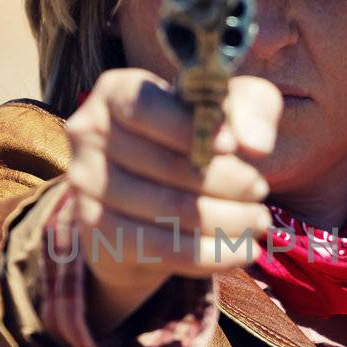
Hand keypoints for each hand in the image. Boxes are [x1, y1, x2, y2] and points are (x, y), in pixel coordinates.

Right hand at [62, 70, 282, 334]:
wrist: (150, 207)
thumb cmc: (194, 142)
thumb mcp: (228, 112)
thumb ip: (249, 109)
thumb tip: (255, 144)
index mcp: (115, 93)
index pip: (147, 108)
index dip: (191, 129)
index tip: (234, 147)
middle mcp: (89, 135)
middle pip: (166, 164)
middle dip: (227, 182)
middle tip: (261, 191)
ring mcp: (86, 187)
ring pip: (170, 209)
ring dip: (228, 220)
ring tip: (258, 220)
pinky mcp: (97, 234)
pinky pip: (162, 249)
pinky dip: (210, 254)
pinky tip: (241, 252)